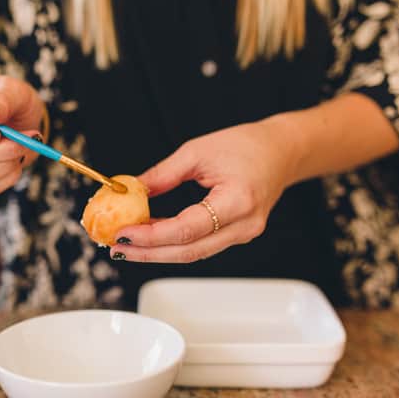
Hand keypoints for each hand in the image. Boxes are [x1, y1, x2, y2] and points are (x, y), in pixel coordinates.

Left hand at [110, 120, 298, 262]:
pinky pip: (201, 245)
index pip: (187, 229)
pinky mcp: (237, 235)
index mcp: (238, 200)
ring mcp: (244, 234)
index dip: (152, 236)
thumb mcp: (197, 151)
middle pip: (189, 251)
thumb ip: (163, 175)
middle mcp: (245, 225)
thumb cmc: (246, 145)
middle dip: (148, 253)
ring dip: (157, 251)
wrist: (281, 151)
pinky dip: (173, 243)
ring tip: (127, 245)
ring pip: (193, 253)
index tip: (123, 232)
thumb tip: (131, 191)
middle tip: (117, 247)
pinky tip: (150, 237)